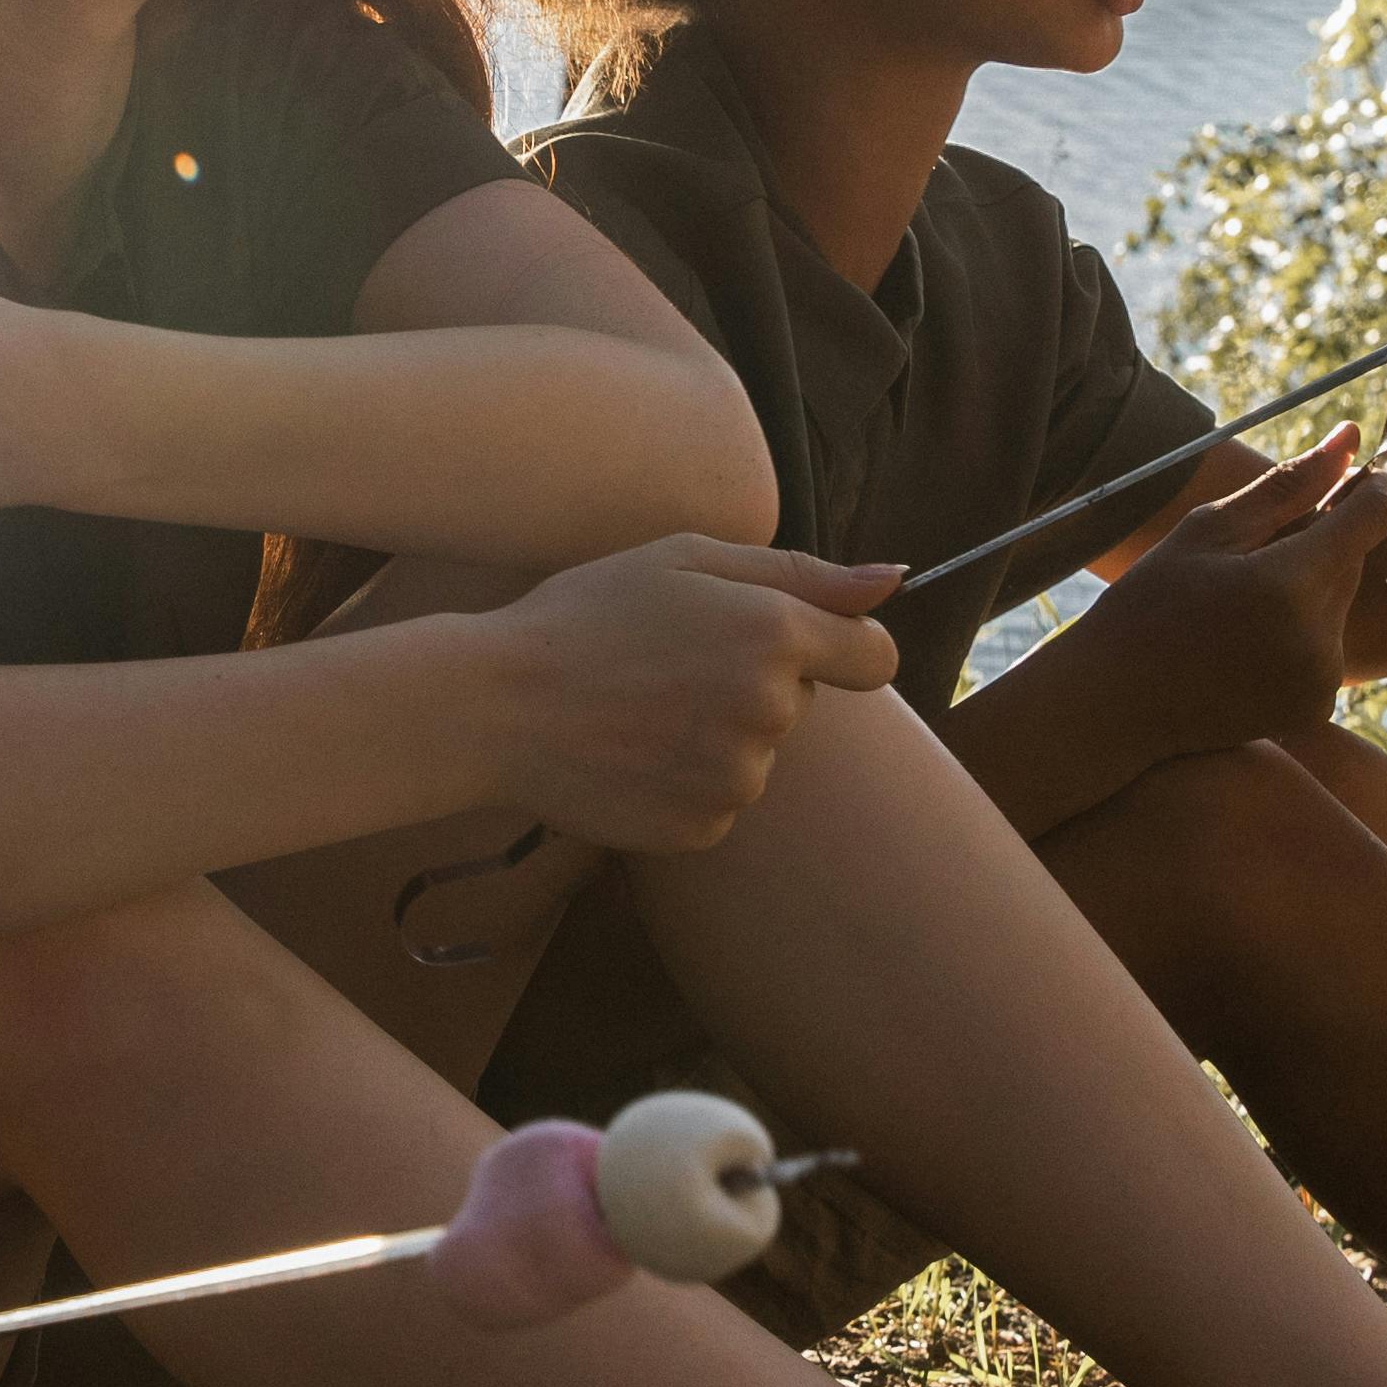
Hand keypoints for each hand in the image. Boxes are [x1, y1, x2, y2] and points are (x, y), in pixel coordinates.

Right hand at [477, 536, 902, 852]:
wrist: (494, 705)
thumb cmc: (585, 615)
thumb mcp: (687, 559)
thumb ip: (802, 572)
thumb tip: (893, 580)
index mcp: (775, 634)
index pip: (875, 656)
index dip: (839, 645)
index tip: (793, 643)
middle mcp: (770, 711)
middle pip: (802, 702)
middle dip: (754, 683)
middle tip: (667, 664)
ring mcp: (736, 778)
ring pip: (756, 755)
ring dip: (716, 737)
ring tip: (638, 711)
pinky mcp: (701, 828)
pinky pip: (717, 803)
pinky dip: (683, 784)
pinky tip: (628, 756)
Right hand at [1057, 435, 1386, 760]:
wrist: (1115, 705)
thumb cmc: (1149, 606)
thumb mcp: (1209, 532)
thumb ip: (1289, 486)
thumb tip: (1353, 436)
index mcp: (1288, 586)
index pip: (1372, 517)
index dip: (1369, 488)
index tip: (1350, 475)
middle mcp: (1317, 640)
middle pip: (1351, 558)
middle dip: (1317, 541)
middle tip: (1248, 552)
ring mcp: (1320, 680)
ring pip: (1339, 599)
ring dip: (1308, 585)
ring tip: (1237, 600)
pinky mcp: (1316, 705)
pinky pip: (1328, 642)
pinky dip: (1301, 628)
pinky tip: (1244, 636)